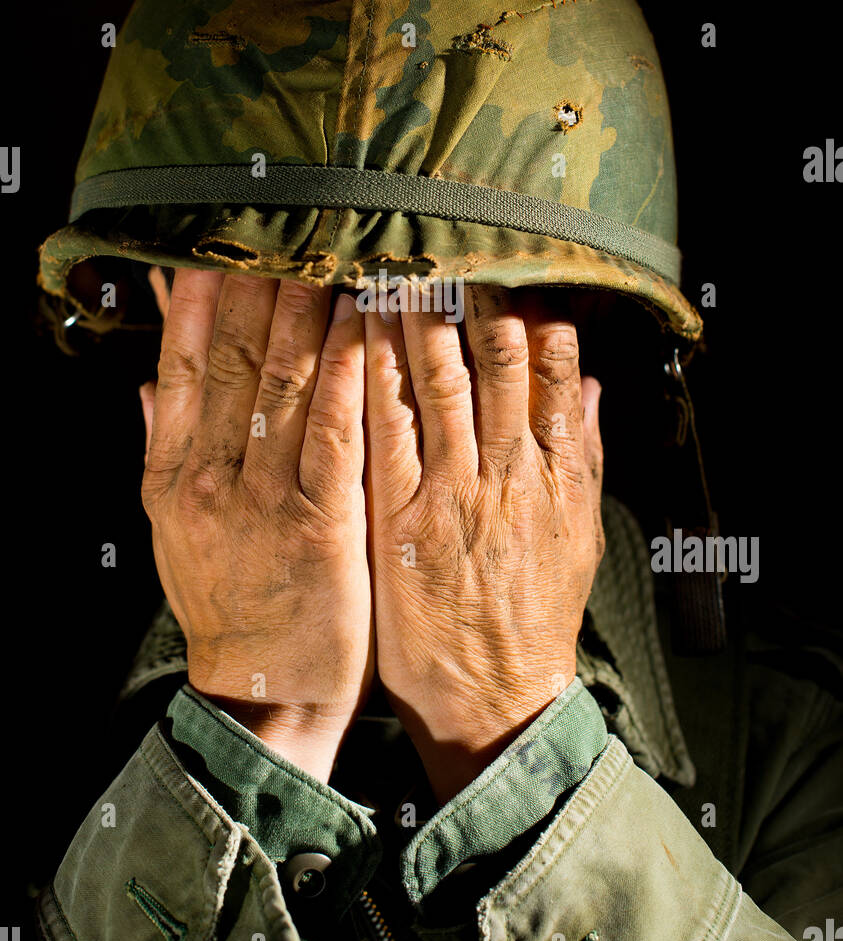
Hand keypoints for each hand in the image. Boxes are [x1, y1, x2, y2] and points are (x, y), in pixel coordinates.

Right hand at [139, 268, 372, 781]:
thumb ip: (163, 449)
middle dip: (257, 285)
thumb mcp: (177, 531)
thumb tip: (148, 382)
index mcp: (173, 474)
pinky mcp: (321, 522)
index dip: (198, 301)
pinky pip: (333, 428)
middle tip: (283, 224)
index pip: (184, 367)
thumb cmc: (232, 605)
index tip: (214, 246)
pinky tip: (360, 322)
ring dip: (305, 309)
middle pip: (233, 359)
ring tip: (326, 250)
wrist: (266, 691)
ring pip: (283, 382)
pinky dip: (344, 370)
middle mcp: (209, 477)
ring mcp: (263, 498)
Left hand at [363, 285, 603, 803]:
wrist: (494, 699)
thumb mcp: (578, 534)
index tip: (509, 266)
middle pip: (492, 359)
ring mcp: (451, 493)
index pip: (550, 367)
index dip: (530, 309)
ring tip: (395, 261)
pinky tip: (352, 333)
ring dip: (416, 317)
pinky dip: (370, 377)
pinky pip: (382, 431)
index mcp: (555, 472)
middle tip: (441, 240)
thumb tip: (589, 383)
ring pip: (436, 383)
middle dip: (468, 295)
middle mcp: (507, 472)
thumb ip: (582, 455)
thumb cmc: (533, 616)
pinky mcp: (398, 519)